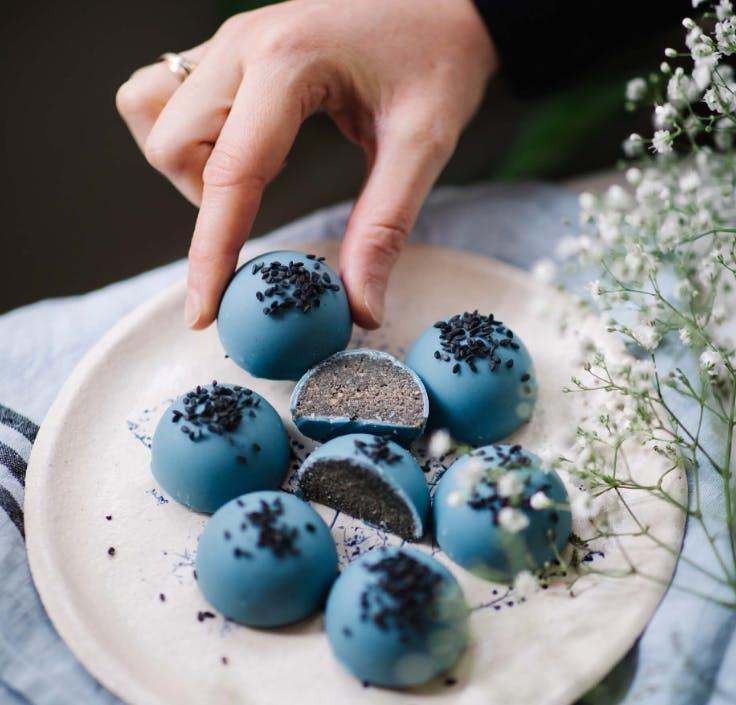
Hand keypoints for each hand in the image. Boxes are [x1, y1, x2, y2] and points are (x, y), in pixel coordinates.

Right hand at [116, 0, 495, 329]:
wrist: (443, 4)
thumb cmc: (437, 61)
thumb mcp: (422, 146)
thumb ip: (384, 229)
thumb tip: (360, 307)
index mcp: (289, 63)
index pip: (231, 174)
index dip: (211, 255)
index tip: (202, 312)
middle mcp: (242, 45)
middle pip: (171, 145)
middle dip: (205, 205)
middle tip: (258, 218)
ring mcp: (229, 42)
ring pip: (153, 115)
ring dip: (187, 167)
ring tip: (247, 180)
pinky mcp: (229, 49)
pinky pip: (166, 93)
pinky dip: (186, 137)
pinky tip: (237, 149)